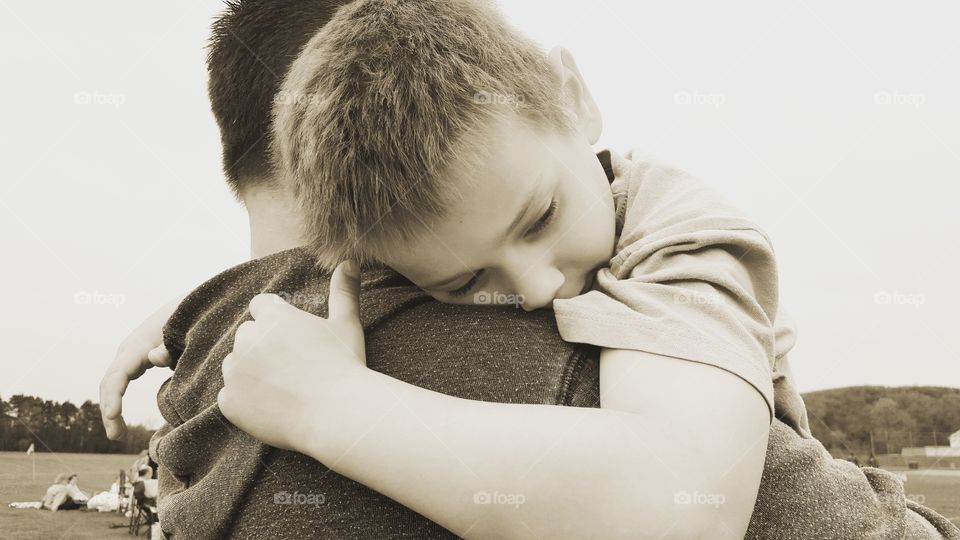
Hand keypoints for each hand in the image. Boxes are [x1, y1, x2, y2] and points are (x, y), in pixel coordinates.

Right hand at [100, 296, 181, 439]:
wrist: (188, 306)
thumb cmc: (188, 321)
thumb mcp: (182, 334)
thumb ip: (169, 347)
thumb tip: (153, 358)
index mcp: (138, 345)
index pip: (119, 374)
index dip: (114, 396)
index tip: (113, 416)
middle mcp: (128, 350)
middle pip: (110, 382)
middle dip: (110, 410)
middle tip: (117, 437)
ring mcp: (129, 354)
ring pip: (111, 383)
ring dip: (111, 408)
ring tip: (118, 435)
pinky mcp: (136, 358)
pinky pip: (120, 381)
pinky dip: (116, 399)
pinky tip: (119, 418)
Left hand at [219, 260, 366, 452]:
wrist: (336, 414)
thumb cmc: (344, 366)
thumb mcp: (347, 324)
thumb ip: (343, 291)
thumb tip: (349, 262)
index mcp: (273, 317)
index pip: (261, 306)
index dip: (277, 320)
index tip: (293, 338)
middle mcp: (247, 339)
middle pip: (247, 335)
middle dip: (262, 346)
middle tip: (292, 365)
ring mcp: (235, 372)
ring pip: (235, 365)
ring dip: (251, 372)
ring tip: (283, 387)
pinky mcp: (230, 402)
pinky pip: (229, 397)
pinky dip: (245, 402)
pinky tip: (272, 407)